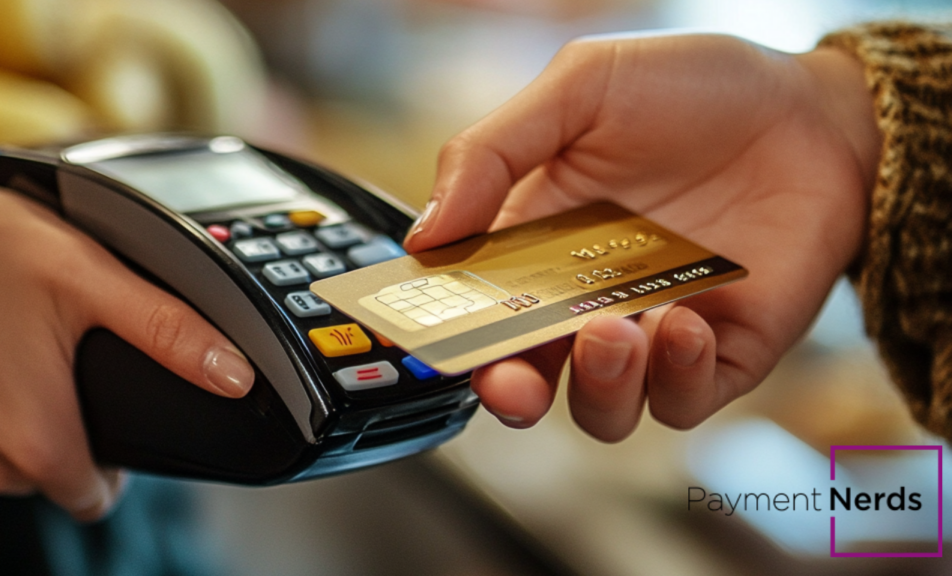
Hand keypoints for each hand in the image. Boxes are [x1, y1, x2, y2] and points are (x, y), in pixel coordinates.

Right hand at [0, 175, 254, 519]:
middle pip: (52, 473)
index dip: (114, 464)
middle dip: (64, 423)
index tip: (110, 417)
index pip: (96, 497)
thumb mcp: (86, 277)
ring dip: (14, 419)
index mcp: (35, 437)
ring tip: (11, 349)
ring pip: (2, 463)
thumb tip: (234, 373)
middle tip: (57, 355)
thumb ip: (168, 332)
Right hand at [405, 33, 881, 440]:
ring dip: (598, 385)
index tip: (436, 338)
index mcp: (537, 242)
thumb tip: (424, 235)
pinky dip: (674, 378)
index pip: (477, 309)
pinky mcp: (721, 351)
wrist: (818, 111)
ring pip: (603, 409)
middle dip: (511, 394)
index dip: (449, 336)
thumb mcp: (581, 89)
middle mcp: (588, 297)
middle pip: (529, 378)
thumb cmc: (695, 89)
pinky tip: (683, 319)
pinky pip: (683, 401)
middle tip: (513, 380)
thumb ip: (492, 152)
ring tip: (615, 329)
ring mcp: (654, 329)